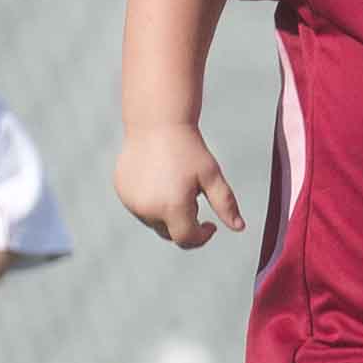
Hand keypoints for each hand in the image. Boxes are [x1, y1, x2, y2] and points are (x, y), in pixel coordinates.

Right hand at [116, 122, 244, 248]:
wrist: (156, 123)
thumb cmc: (188, 149)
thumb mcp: (211, 175)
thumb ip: (225, 204)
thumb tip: (239, 227)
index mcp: (172, 207)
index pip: (187, 239)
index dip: (202, 236)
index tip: (211, 225)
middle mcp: (148, 209)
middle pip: (170, 232)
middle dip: (184, 222)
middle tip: (193, 194)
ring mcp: (131, 201)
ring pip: (154, 220)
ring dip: (166, 212)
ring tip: (174, 181)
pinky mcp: (122, 192)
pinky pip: (139, 206)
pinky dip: (151, 201)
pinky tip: (159, 177)